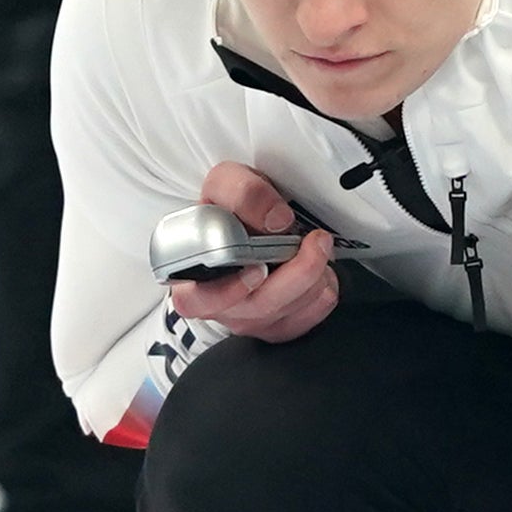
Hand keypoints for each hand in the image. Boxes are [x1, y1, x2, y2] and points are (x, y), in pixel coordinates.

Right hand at [162, 161, 340, 340]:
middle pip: (256, 308)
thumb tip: (275, 219)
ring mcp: (247, 320)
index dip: (227, 290)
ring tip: (317, 247)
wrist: (247, 223)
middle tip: (314, 241)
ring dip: (314, 279)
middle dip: (296, 274)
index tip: (257, 268)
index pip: (194, 300)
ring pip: (286, 314)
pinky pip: (306, 320)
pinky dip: (322, 294)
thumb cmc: (228, 211)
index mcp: (190, 275)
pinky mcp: (274, 327)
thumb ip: (242, 192)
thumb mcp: (224, 184)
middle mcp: (217, 306)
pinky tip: (320, 271)